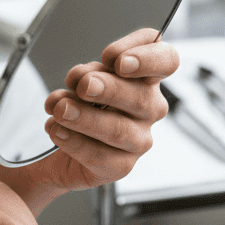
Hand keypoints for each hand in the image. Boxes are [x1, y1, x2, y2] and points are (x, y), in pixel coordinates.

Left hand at [27, 28, 176, 202]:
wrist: (60, 140)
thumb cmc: (80, 102)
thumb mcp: (83, 76)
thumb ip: (89, 72)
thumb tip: (85, 78)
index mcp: (146, 78)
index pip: (167, 60)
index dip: (148, 58)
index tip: (119, 61)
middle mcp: (149, 108)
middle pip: (141, 97)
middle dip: (109, 88)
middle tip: (84, 85)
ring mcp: (139, 140)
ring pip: (118, 130)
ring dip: (86, 117)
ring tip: (61, 109)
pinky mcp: (120, 166)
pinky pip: (100, 156)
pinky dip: (74, 141)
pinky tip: (56, 130)